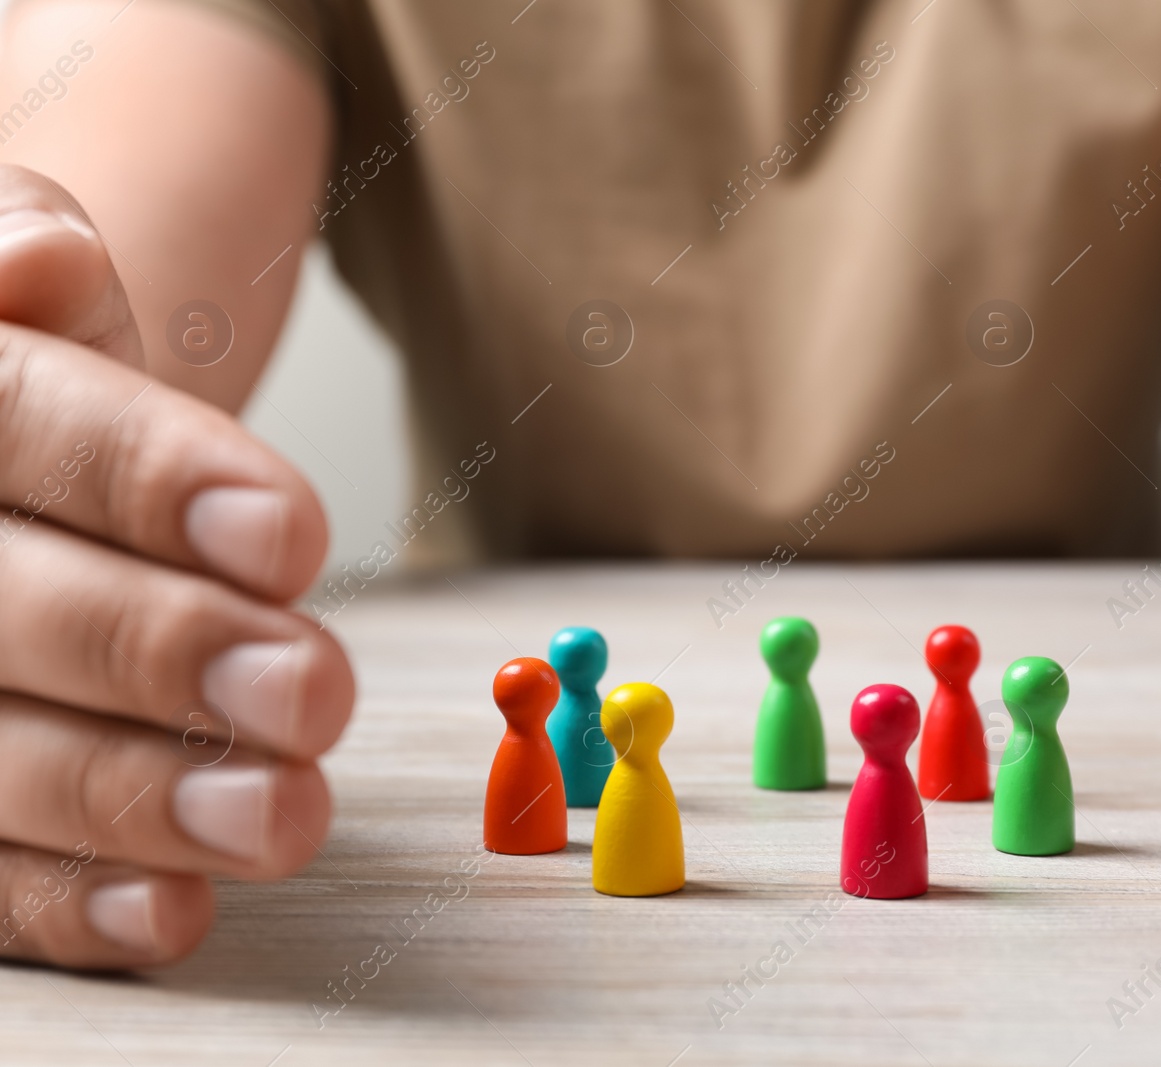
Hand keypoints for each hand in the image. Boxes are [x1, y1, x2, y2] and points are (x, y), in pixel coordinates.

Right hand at [0, 166, 352, 968]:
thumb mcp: (40, 284)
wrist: (19, 467)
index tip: (293, 535)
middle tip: (315, 689)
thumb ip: (27, 259)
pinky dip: (73, 903)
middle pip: (2, 612)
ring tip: (286, 815)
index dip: (148, 482)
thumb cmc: (47, 377)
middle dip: (163, 653)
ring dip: (137, 799)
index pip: (19, 425)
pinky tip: (177, 910)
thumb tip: (45, 260)